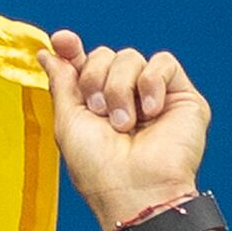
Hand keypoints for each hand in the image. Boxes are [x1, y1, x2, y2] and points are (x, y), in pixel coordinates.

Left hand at [42, 29, 208, 230]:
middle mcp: (125, 97)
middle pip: (105, 54)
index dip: (71, 48)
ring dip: (120, 88)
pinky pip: (164, 63)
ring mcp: (153, 96)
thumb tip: (49, 53)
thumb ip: (62, 83)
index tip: (62, 40)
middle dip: (94, 77)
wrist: (137, 190)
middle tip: (99, 111)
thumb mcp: (68, 121)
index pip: (84, 64)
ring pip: (130, 56)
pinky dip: (151, 83)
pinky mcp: (182, 97)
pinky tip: (151, 112)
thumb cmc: (100, 168)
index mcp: (96, 103)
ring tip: (125, 122)